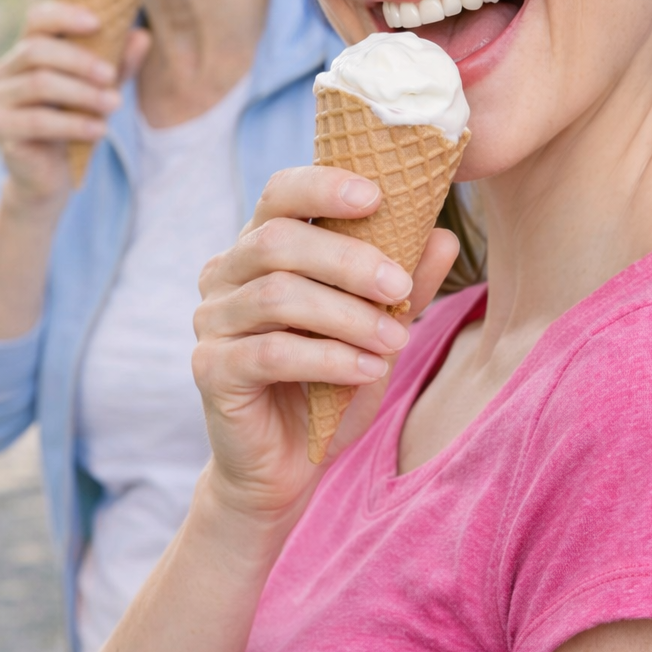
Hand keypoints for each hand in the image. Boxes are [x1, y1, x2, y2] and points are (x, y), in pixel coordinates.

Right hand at [0, 0, 149, 206]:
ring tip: (114, 104)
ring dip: (82, 93)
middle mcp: (6, 70)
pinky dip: (73, 123)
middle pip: (36, 50)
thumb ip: (118, 65)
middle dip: (79, 60)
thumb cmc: (74, 122)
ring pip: (38, 84)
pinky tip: (99, 130)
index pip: (37, 19)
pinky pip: (37, 120)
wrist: (51, 174)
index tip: (97, 23)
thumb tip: (143, 36)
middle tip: (110, 76)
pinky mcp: (0, 128)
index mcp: (28, 51)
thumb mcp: (101, 90)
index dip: (64, 15)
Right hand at [193, 165, 459, 523]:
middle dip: (348, 260)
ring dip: (346, 315)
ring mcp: (210, 320)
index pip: (280, 192)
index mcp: (260, 246)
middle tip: (401, 287)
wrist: (288, 466)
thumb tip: (441, 235)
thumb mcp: (378, 328)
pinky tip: (367, 370)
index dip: (323, 185)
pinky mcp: (209, 368)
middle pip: (277, 241)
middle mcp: (224, 273)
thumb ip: (406, 284)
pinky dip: (327, 357)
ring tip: (397, 340)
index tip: (377, 195)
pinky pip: (269, 352)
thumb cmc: (331, 383)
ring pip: (276, 295)